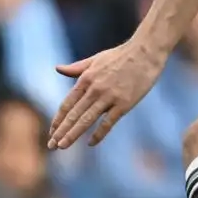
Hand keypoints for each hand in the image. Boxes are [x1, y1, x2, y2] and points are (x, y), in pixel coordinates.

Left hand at [48, 40, 167, 148]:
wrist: (146, 51)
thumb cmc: (121, 55)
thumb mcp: (95, 59)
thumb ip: (76, 68)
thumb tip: (58, 68)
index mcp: (86, 79)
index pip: (67, 104)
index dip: (58, 119)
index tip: (52, 132)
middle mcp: (94, 89)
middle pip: (74, 114)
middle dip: (61, 131)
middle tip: (51, 146)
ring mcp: (109, 97)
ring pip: (87, 120)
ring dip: (73, 134)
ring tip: (62, 146)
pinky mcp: (124, 103)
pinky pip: (108, 122)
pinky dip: (98, 134)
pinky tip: (91, 143)